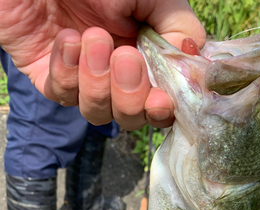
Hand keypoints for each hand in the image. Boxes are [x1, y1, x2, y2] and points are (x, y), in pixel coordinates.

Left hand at [0, 0, 204, 129]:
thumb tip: (192, 60)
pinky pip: (62, 95)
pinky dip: (67, 71)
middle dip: (129, 97)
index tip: (161, 101)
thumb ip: (177, 26)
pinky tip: (66, 39)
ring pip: (98, 112)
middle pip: (131, 116)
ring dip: (97, 82)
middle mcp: (116, 73)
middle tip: (124, 58)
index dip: (162, 110)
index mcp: (145, 55)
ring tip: (91, 38)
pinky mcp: (50, 76)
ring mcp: (83, 77)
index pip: (160, 101)